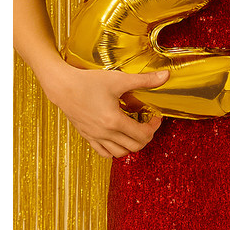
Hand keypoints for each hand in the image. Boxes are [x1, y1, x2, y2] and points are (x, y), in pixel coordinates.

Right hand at [45, 65, 169, 158]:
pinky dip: (116, 150)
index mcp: (114, 121)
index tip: (156, 116)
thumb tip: (165, 76)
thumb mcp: (120, 80)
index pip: (142, 135)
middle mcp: (105, 133)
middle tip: (148, 123)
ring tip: (135, 129)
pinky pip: (105, 153)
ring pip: (120, 153)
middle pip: (134, 146)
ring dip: (132, 144)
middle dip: (146, 136)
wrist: (63, 86)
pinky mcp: (88, 137)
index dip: (154, 127)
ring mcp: (95, 137)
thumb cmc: (89, 82)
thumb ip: (144, 80)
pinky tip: (119, 137)